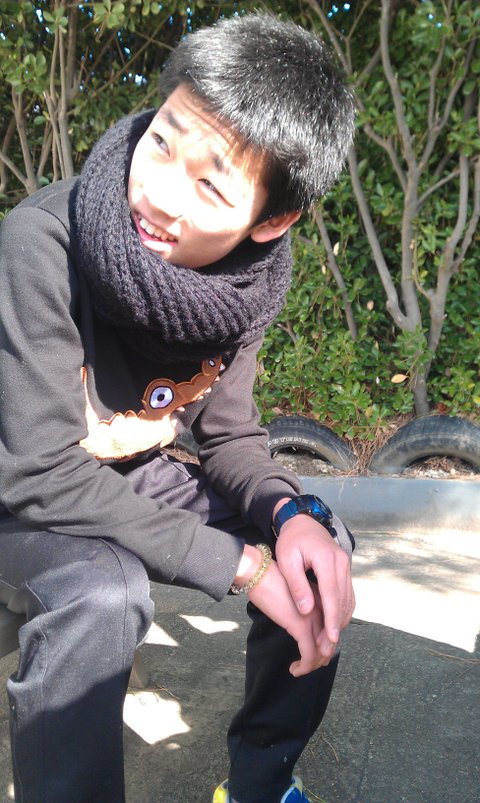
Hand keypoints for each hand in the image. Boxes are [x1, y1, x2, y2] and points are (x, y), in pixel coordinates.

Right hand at [247, 557, 330, 676]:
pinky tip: (293, 670)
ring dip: (313, 665)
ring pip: (322, 652)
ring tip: (299, 669)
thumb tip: (300, 622)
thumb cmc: (270, 581)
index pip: (330, 629)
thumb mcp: (291, 595)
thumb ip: (301, 607)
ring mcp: (313, 618)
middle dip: (320, 659)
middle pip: (329, 643)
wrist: (259, 573)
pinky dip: (304, 666)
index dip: (325, 646)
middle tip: (307, 666)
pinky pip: (309, 654)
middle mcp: (321, 610)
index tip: (314, 655)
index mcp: (320, 601)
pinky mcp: (301, 626)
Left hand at [274, 502, 354, 662]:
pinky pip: (347, 593)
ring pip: (348, 598)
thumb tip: (306, 611)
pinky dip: (342, 609)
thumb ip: (297, 585)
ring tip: (329, 640)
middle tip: (327, 647)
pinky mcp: (345, 568)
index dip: (332, 619)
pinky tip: (334, 622)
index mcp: (327, 560)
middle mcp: (342, 562)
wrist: (302, 521)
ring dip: (341, 619)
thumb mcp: (287, 560)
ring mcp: (346, 565)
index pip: (332, 595)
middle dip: (337, 625)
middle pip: (343, 600)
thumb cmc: (291, 540)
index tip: (332, 639)